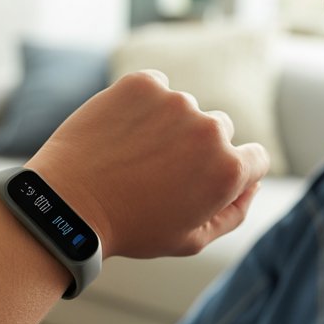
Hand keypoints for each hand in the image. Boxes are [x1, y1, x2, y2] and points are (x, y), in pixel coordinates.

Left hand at [29, 70, 270, 258]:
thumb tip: (253, 182)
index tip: (200, 180)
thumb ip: (233, 212)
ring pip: (184, 109)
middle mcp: (211, 129)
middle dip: (196, 148)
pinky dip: (142, 105)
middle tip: (157, 173)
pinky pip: (155, 88)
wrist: (67, 205)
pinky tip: (120, 133)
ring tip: (131, 156)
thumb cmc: (130, 229)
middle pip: (220, 130)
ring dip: (167, 126)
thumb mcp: (190, 240)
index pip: (256, 158)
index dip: (231, 172)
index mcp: (228, 171)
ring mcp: (176, 102)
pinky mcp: (142, 84)